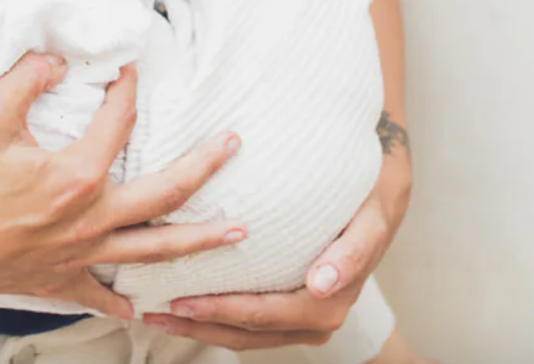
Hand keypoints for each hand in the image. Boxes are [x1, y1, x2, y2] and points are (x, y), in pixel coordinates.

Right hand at [0, 54, 244, 316]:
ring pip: (154, 250)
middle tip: (233, 146)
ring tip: (238, 233)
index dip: (127, 89)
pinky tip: (141, 308)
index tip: (131, 69)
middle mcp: (90, 219)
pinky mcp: (61, 281)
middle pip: (165, 195)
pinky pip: (102, 295)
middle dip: (205, 167)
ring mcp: (80, 255)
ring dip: (199, 240)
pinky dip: (123, 301)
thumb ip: (25, 80)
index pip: (118, 122)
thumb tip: (58, 59)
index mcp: (76, 176)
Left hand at [144, 148, 411, 349]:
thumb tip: (321, 285)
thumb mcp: (368, 221)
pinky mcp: (289, 309)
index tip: (181, 302)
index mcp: (328, 303)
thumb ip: (351, 254)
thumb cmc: (366, 202)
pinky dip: (215, 318)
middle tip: (152, 313)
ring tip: (154, 315)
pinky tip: (180, 303)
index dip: (220, 312)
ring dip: (200, 328)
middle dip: (198, 325)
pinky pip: (248, 324)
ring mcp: (301, 320)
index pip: (263, 314)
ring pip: (243, 335)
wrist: (381, 198)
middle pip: (246, 333)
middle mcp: (315, 320)